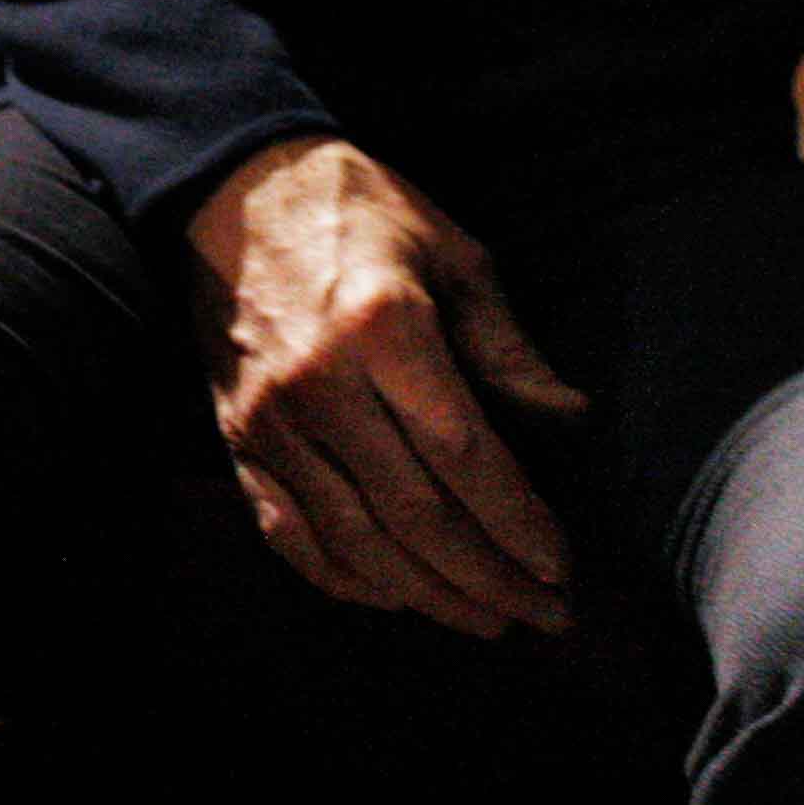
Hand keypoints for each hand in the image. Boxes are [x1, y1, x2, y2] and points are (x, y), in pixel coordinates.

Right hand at [183, 136, 588, 641]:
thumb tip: (569, 420)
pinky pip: (287, 533)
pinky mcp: (236, 434)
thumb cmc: (360, 211)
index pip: (465, 457)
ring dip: (428, 595)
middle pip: (415, 515)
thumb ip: (506, 345)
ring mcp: (270, 416)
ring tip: (486, 618)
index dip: (519, 524)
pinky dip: (343, 579)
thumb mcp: (451, 254)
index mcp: (382, 327)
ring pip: (356, 540)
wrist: (234, 186)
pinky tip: (393, 596)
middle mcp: (320, 382)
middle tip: (545, 614)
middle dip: (490, 577)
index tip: (563, 568)